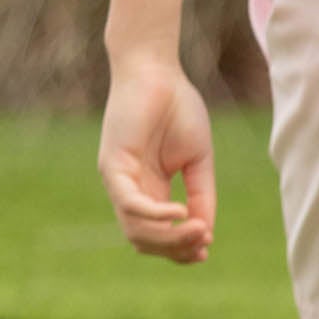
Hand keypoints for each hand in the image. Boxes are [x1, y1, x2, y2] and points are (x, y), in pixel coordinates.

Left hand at [98, 60, 215, 263]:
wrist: (157, 68)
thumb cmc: (177, 106)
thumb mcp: (197, 159)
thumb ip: (201, 195)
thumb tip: (205, 233)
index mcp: (150, 188)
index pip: (158, 235)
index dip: (180, 249)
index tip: (205, 249)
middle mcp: (130, 190)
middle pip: (146, 241)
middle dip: (176, 248)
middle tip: (204, 241)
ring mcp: (118, 181)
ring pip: (135, 231)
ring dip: (169, 237)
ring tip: (198, 229)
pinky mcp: (112, 167)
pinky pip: (129, 204)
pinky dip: (154, 215)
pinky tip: (179, 211)